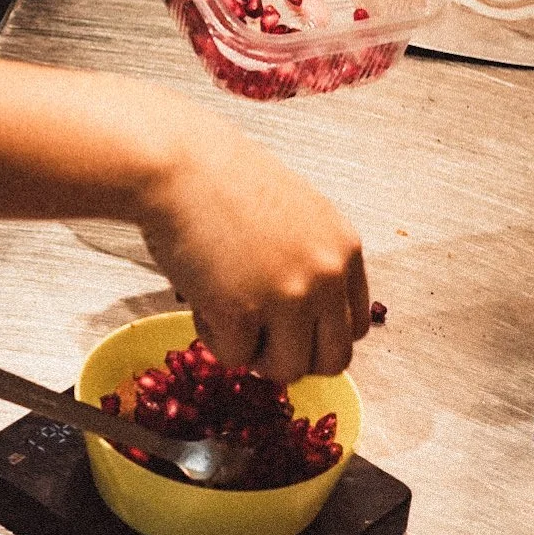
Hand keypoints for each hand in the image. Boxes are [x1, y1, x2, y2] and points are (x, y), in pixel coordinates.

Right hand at [135, 117, 370, 381]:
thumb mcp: (297, 216)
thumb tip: (311, 322)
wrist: (177, 165)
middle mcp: (326, 274)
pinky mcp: (243, 312)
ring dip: (253, 353)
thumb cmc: (223, 182)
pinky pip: (235, 358)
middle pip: (332, 360)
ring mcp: (288, 296)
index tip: (290, 330)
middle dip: (292, 357)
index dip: (318, 336)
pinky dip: (213, 338)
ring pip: (286, 370)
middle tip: (258, 337)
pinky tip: (203, 299)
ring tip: (227, 311)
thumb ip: (313, 264)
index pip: (356, 326)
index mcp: (344, 248)